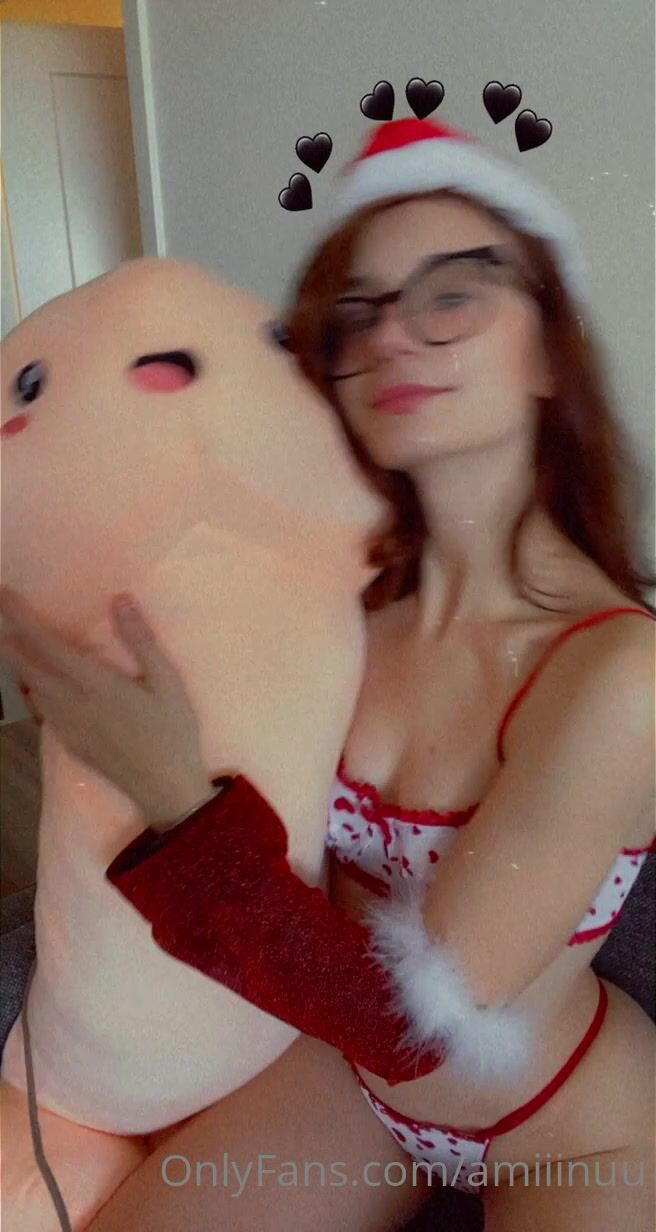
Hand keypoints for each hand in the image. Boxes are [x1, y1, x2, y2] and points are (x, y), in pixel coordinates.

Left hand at [0, 586, 213, 826]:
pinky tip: (36, 685)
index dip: (22, 619)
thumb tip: (119, 599)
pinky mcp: (70, 743)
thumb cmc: (173, 731)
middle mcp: (73, 704)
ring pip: (32, 690)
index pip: (48, 645)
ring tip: (10, 644)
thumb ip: (141, 640)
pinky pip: (43, 710)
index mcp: (96, 684)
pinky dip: (32, 689)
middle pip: (29, 668)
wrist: (166, 788)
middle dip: (9, 640)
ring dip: (17, 664)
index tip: (4, 596)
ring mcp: (68, 727)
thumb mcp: (167, 681)